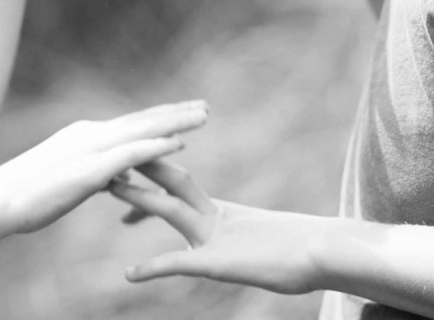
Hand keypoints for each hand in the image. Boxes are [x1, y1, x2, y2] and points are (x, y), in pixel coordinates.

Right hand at [0, 100, 208, 234]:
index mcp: (85, 136)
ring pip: (142, 130)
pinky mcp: (89, 170)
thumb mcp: (69, 179)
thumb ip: (97, 174)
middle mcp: (91, 134)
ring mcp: (90, 149)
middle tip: (205, 106)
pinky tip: (179, 143)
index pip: (131, 123)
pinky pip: (130, 154)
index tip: (184, 111)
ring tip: (203, 117)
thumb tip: (117, 178)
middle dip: (175, 113)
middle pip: (142, 120)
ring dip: (174, 122)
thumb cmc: (26, 195)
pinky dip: (156, 145)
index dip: (159, 117)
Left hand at [109, 159, 322, 293]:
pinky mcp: (219, 262)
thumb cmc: (303, 251)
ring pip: (169, 208)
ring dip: (138, 198)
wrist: (326, 253)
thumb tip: (245, 243)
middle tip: (107, 158)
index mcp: (221, 212)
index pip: (179, 182)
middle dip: (139, 169)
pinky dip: (152, 268)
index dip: (152, 171)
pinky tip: (130, 275)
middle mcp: (215, 216)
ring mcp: (216, 236)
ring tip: (109, 189)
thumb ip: (243, 240)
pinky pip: (178, 263)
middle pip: (170, 182)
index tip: (125, 164)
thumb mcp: (261, 243)